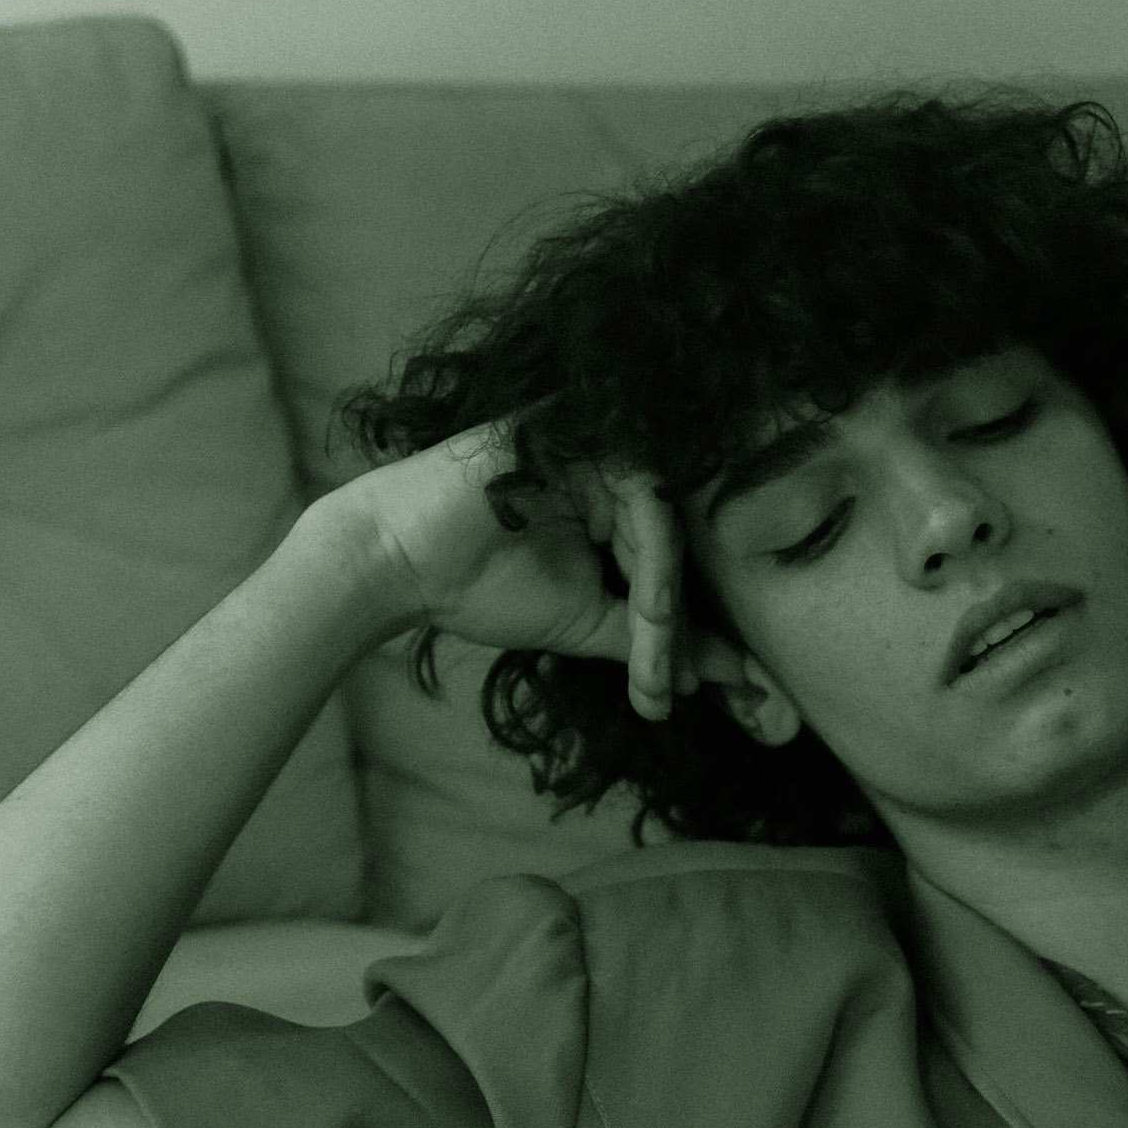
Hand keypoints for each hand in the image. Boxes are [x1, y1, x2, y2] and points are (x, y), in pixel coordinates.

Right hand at [329, 418, 742, 719]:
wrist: (402, 562)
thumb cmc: (480, 586)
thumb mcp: (585, 623)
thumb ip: (651, 641)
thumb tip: (726, 675)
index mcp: (615, 506)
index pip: (674, 566)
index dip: (692, 633)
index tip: (708, 692)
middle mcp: (614, 471)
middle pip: (679, 548)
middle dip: (685, 628)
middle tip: (684, 688)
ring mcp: (597, 446)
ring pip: (666, 528)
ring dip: (668, 605)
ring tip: (660, 663)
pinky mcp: (580, 435)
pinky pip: (642, 497)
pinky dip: (653, 562)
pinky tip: (652, 612)